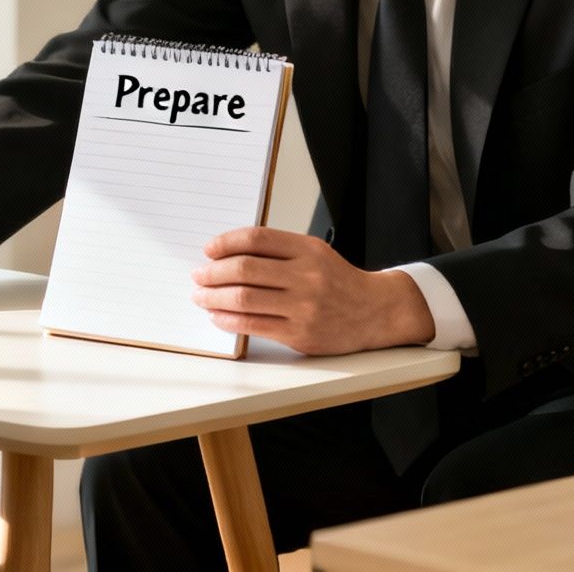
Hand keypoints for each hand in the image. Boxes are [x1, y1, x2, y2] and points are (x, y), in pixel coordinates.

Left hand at [190, 227, 435, 354]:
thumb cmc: (338, 281)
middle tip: (199, 274)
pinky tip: (217, 316)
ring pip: (245, 298)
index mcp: (308, 250)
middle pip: (245, 269)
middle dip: (213, 272)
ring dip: (214, 297)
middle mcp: (307, 276)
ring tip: (201, 295)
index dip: (226, 243)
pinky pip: (254, 325)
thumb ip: (279, 250)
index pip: (257, 239)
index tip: (209, 249)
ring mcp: (304, 307)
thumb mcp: (316, 253)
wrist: (375, 312)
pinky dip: (229, 319)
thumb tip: (228, 253)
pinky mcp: (300, 334)